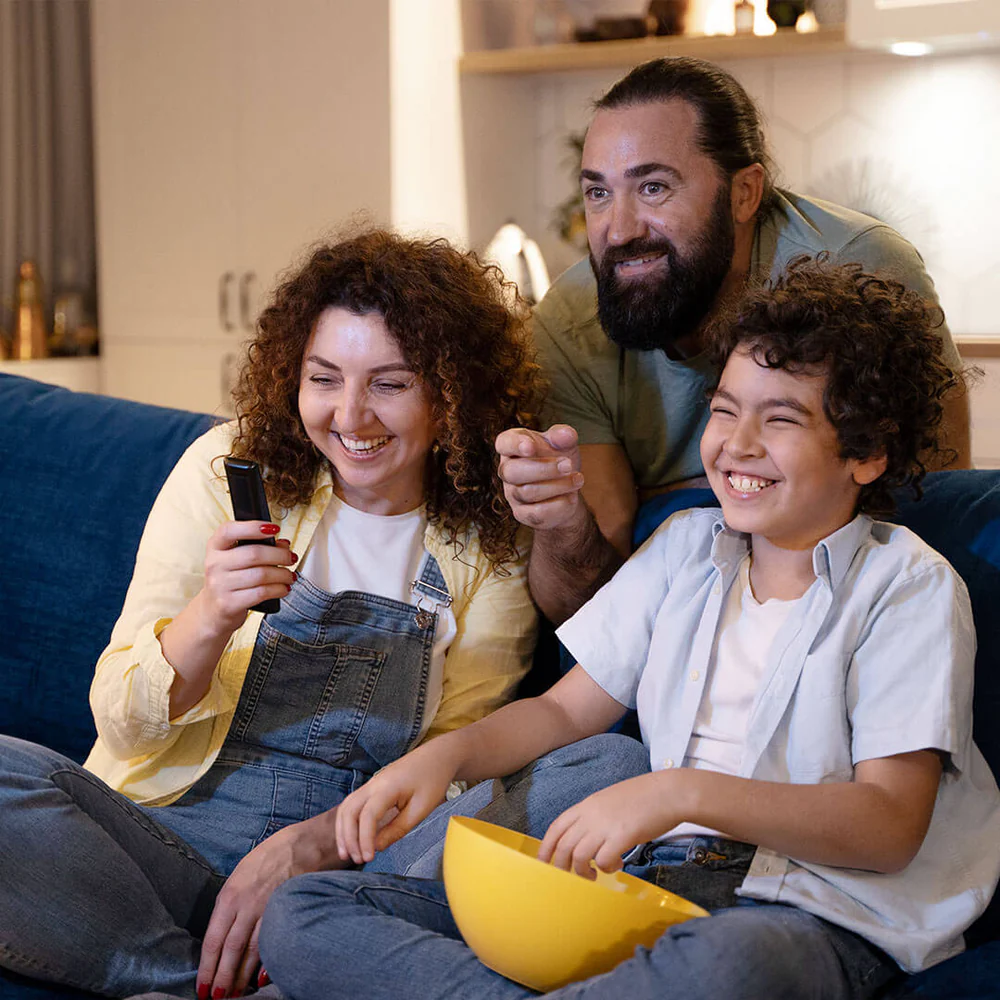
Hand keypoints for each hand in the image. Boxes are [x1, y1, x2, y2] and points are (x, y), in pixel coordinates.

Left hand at [197, 816, 341, 998]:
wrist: (301, 845)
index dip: (206, 968)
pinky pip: (273, 941)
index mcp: (230, 896)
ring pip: (251, 950)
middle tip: (216, 999)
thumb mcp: (239, 877)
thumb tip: (220, 936)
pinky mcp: (286, 911)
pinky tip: (259, 979)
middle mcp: (247, 904)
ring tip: (234, 994)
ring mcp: (268, 909)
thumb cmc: (267, 860)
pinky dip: (266, 962)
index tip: (201, 988)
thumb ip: (229, 905)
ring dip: (241, 977)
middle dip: (222, 978)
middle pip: (230, 950)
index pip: (213, 940)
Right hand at [200, 521, 297, 634]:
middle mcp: (214, 564)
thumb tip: (284, 545)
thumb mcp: (237, 559)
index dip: (253, 527)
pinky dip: (278, 589)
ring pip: (261, 574)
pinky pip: (261, 592)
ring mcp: (219, 585)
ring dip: (282, 574)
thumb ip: (259, 547)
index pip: (229, 530)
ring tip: (290, 576)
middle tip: (291, 558)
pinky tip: (284, 588)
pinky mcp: (228, 603)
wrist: (214, 611)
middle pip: (254, 554)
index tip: (274, 528)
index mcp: (215, 547)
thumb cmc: (230, 580)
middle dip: (280, 555)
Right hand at [335, 739, 462, 863]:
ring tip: (347, 854)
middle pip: (348, 811)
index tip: (368, 859)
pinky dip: (348, 822)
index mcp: (387, 787)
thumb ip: (398, 829)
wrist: (437, 756)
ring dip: (343, 831)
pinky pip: (352, 804)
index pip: (367, 816)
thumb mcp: (421, 808)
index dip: (364, 840)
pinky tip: (351, 838)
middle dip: (348, 838)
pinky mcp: (372, 787)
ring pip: (346, 807)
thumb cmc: (433, 780)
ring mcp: (371, 784)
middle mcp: (373, 784)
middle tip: (357, 860)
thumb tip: (377, 847)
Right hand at [495, 424, 585, 531]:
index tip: (530, 447)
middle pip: (513, 472)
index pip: (504, 443)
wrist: (567, 488)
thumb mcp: (564, 443)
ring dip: (557, 486)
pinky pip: (537, 513)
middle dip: (544, 469)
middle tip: (568, 465)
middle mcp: (507, 471)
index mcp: (512, 447)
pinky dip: (559, 505)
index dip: (514, 445)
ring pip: (527, 493)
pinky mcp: (522, 514)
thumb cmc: (558, 458)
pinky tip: (571, 497)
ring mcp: (512, 494)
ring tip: (578, 479)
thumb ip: (564, 436)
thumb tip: (566, 435)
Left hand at [537, 772, 681, 878]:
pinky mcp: (622, 836)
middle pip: (563, 846)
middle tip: (572, 878)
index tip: (543, 863)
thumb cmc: (644, 798)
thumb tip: (586, 837)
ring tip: (595, 875)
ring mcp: (605, 824)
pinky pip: (603, 860)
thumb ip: (595, 816)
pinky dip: (606, 868)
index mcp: (587, 805)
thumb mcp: (611, 801)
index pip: (556, 827)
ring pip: (578, 856)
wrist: (669, 792)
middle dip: (562, 868)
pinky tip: (617, 865)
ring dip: (583, 872)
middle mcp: (591, 814)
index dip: (546, 848)